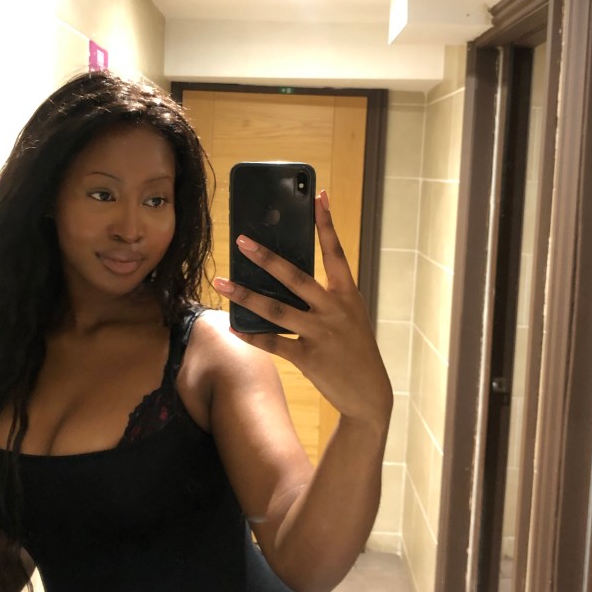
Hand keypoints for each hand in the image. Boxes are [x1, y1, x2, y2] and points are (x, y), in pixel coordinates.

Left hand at [212, 190, 392, 429]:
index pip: (335, 252)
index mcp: (348, 294)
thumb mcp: (349, 316)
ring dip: (245, 295)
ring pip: (275, 310)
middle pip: (295, 277)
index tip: (317, 196)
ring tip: (221, 281)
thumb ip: (325, 296)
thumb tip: (285, 275)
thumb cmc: (355, 349)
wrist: (370, 395)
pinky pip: (272, 343)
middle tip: (241, 240)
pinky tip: (231, 326)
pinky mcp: (308, 358)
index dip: (326, 223)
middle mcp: (334, 309)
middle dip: (266, 257)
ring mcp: (321, 334)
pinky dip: (250, 334)